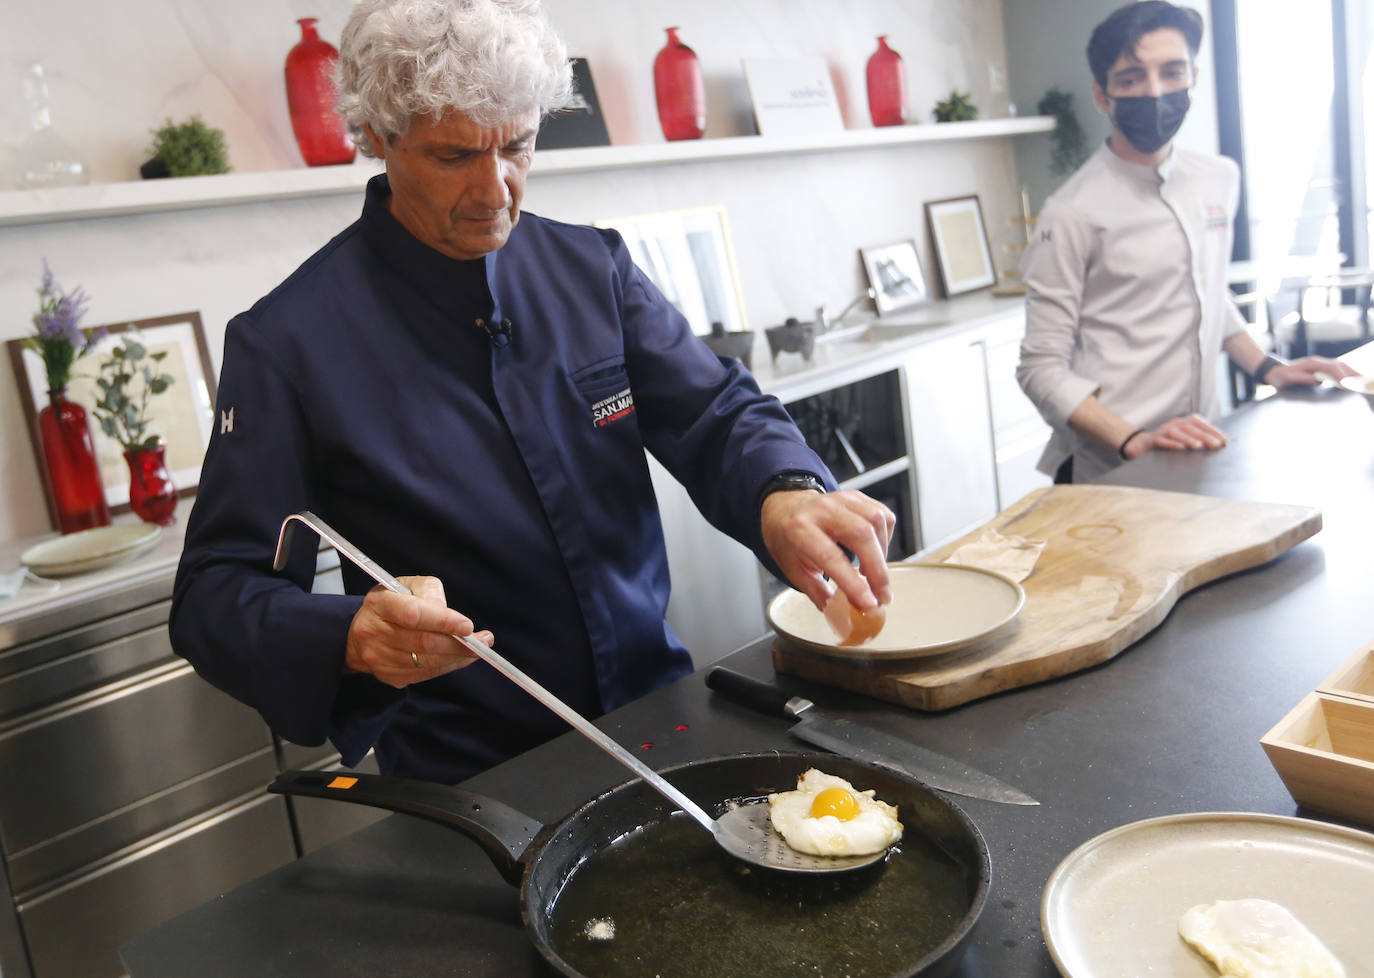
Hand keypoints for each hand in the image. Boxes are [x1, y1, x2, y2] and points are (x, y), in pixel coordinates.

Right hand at [344, 575, 487, 687]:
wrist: (364, 630)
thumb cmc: (393, 603)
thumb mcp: (408, 585)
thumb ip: (430, 592)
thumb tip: (449, 615)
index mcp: (378, 604)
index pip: (413, 614)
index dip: (443, 621)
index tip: (468, 626)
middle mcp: (373, 632)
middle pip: (423, 643)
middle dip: (459, 644)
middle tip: (485, 641)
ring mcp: (378, 658)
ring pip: (427, 662)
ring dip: (458, 657)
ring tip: (478, 649)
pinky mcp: (387, 676)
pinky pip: (425, 675)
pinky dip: (448, 666)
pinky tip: (460, 658)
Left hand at [761, 488, 895, 611]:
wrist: (785, 509)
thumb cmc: (789, 541)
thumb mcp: (795, 571)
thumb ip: (820, 594)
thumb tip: (844, 618)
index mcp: (799, 530)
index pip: (831, 557)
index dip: (853, 583)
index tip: (869, 603)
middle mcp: (821, 510)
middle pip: (861, 534)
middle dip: (878, 570)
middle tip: (882, 596)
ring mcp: (841, 499)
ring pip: (876, 522)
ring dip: (882, 554)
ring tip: (874, 574)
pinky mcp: (857, 497)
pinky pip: (882, 516)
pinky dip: (885, 538)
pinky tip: (874, 551)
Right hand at [1127, 413, 1226, 457]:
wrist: (1144, 443)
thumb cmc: (1170, 440)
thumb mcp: (1184, 436)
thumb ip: (1198, 437)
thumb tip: (1220, 442)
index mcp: (1184, 421)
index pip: (1200, 423)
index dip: (1212, 430)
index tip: (1224, 440)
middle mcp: (1174, 424)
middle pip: (1191, 428)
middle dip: (1205, 436)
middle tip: (1216, 445)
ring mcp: (1163, 431)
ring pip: (1177, 433)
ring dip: (1189, 439)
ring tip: (1199, 446)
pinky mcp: (1154, 440)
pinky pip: (1163, 441)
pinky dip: (1172, 444)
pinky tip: (1180, 448)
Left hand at [1268, 356, 1358, 387]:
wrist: (1272, 371)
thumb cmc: (1280, 377)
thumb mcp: (1288, 379)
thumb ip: (1302, 379)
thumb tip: (1318, 381)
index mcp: (1313, 364)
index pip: (1332, 368)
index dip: (1342, 375)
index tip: (1349, 384)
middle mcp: (1318, 362)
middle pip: (1340, 365)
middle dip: (1352, 373)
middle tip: (1363, 383)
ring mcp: (1320, 364)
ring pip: (1340, 367)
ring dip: (1351, 373)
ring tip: (1361, 382)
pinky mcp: (1320, 369)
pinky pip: (1336, 370)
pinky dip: (1346, 374)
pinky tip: (1351, 382)